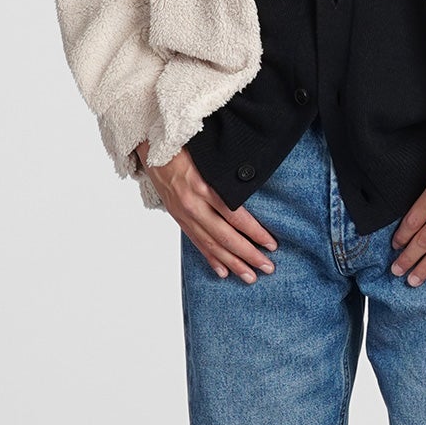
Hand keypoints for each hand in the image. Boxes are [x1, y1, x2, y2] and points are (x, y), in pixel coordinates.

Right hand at [136, 139, 278, 282]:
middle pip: (225, 237)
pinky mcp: (179, 219)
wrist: (154, 150)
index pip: (235, 216)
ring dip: (232, 263)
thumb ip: (228, 173)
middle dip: (248, 254)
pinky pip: (197, 242)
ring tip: (250, 277)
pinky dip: (210, 258)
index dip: (255, 233)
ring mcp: (184, 214)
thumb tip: (256, 184)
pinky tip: (223, 272)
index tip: (272, 244)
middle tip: (268, 267)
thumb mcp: (210, 156)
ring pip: (211, 245)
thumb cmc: (187, 147)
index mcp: (204, 186)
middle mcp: (193, 205)